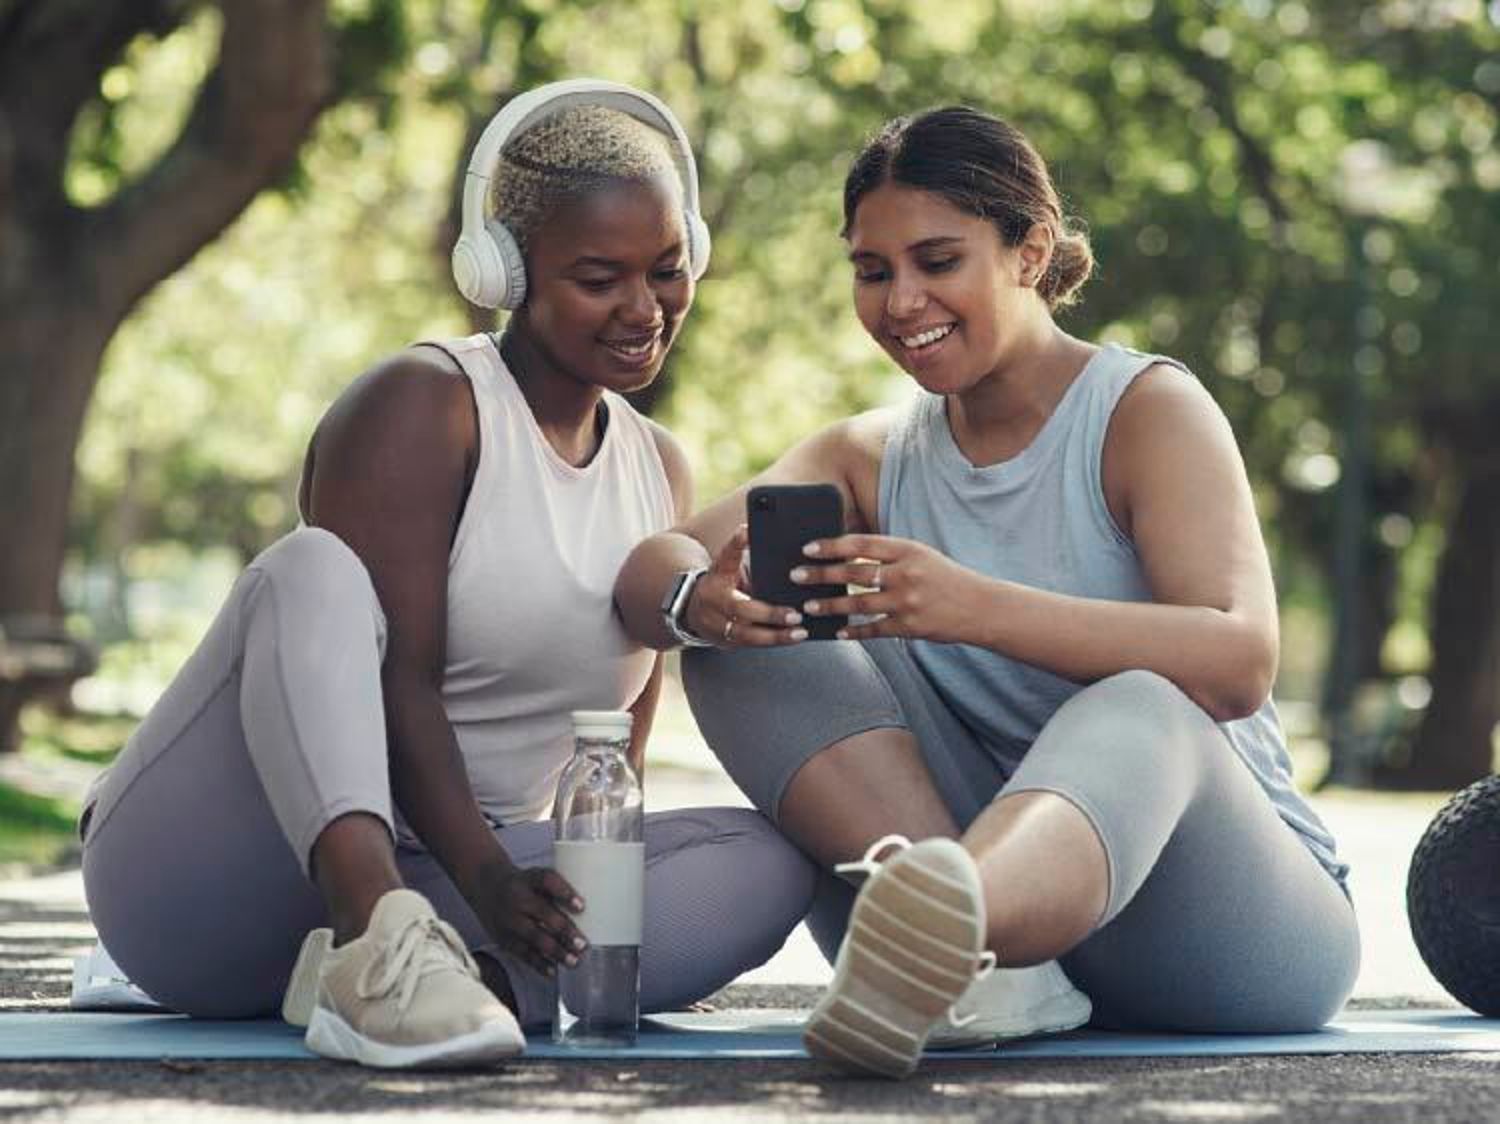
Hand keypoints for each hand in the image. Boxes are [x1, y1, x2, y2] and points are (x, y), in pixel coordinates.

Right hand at [469, 860, 588, 976]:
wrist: (485, 886)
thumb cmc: (522, 883)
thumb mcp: (535, 877)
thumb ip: (557, 890)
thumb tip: (587, 911)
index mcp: (528, 879)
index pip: (547, 881)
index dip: (564, 892)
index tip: (581, 906)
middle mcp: (517, 898)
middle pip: (543, 913)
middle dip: (564, 930)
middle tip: (583, 944)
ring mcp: (508, 919)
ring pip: (534, 936)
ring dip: (555, 951)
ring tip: (573, 961)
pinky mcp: (503, 938)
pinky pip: (522, 952)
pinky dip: (538, 963)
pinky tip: (553, 971)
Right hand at [686, 524, 807, 646]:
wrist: (693, 609)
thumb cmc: (723, 582)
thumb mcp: (728, 566)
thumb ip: (744, 556)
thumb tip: (770, 543)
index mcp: (716, 574)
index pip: (726, 556)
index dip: (737, 543)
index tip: (749, 531)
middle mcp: (713, 600)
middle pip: (740, 609)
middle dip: (769, 614)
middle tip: (795, 615)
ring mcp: (716, 625)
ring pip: (746, 635)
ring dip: (775, 636)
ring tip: (800, 633)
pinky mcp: (725, 642)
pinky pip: (751, 645)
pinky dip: (773, 642)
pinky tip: (792, 639)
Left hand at [793, 533, 989, 644]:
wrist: (980, 607)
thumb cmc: (945, 578)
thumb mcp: (920, 555)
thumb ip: (888, 554)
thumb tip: (848, 554)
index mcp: (907, 550)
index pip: (861, 544)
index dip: (831, 545)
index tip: (808, 548)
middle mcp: (905, 574)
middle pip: (853, 573)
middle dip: (820, 575)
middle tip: (796, 575)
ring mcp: (907, 602)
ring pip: (857, 604)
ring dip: (829, 606)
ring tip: (808, 607)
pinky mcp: (909, 627)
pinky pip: (873, 630)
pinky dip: (853, 631)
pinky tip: (837, 632)